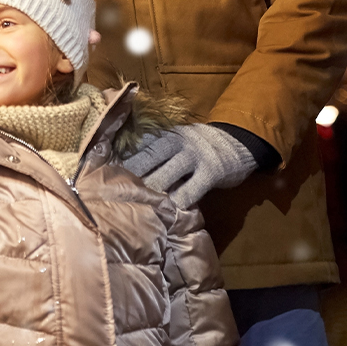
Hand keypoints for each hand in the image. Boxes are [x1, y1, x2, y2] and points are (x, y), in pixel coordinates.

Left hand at [121, 124, 255, 209]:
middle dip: (130, 174)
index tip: (104, 172)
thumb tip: (130, 170)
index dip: (123, 158)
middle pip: (149, 157)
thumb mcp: (181, 141)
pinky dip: (178, 200)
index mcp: (168, 133)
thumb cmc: (203, 146)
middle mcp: (178, 141)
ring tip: (135, 204)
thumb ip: (160, 153)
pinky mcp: (211, 172)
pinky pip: (191, 188)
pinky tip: (167, 212)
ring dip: (150, 189)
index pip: (140, 144)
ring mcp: (195, 156)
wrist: (241, 142)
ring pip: (167, 173)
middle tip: (112, 191)